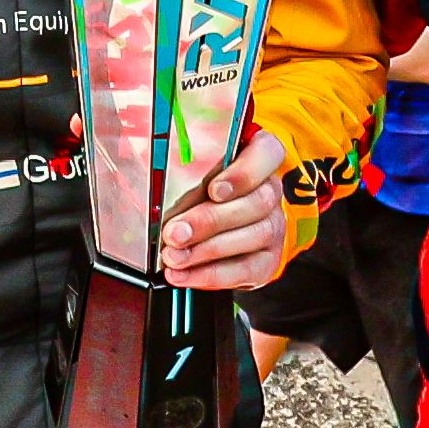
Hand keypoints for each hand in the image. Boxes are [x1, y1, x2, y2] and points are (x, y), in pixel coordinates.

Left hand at [160, 128, 292, 289]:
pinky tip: (183, 273)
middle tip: (176, 232)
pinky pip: (245, 269)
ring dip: (207, 250)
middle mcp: (270, 191)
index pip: (268, 152)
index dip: (243, 173)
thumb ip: (184, 172)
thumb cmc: (199, 195)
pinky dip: (210, 274)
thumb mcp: (190, 174)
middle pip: (257, 202)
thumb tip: (155, 181)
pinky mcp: (267, 260)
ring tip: (174, 256)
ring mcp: (273, 226)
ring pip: (254, 236)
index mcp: (257, 158)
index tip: (214, 189)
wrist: (211, 235)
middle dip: (211, 220)